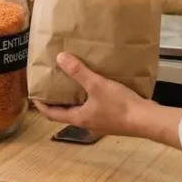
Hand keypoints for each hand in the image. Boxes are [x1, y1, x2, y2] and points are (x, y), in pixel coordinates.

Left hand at [34, 53, 151, 137]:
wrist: (146, 120)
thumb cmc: (120, 106)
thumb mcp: (97, 85)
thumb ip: (78, 72)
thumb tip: (60, 58)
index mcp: (79, 118)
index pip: (52, 114)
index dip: (41, 105)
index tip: (34, 94)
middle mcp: (87, 123)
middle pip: (66, 112)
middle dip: (58, 99)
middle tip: (53, 84)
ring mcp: (100, 123)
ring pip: (81, 110)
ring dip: (74, 98)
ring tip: (73, 82)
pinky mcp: (112, 119)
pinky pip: (95, 108)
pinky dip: (90, 98)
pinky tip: (96, 86)